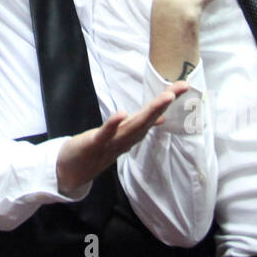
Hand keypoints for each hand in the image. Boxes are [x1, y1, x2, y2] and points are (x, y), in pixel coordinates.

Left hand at [56, 83, 189, 193]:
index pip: (152, 114)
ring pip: (132, 127)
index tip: (185, 85)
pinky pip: (105, 133)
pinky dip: (114, 124)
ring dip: (148, 114)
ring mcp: (111, 142)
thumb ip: (140, 127)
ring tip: (165, 98)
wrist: (72, 171)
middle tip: (178, 90)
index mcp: (131, 132)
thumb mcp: (121, 137)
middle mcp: (125, 138)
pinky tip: (123, 113)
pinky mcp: (94, 144)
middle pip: (146, 120)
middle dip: (162, 105)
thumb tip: (161, 119)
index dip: (167, 100)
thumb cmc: (98, 150)